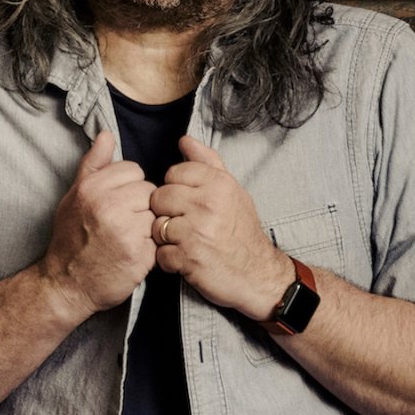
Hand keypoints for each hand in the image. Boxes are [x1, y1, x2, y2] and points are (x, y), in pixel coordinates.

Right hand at [37, 130, 156, 321]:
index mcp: (92, 188)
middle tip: (122, 224)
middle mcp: (108, 206)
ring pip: (156, 213)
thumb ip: (93, 165)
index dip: (128, 187)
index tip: (116, 204)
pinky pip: (159, 238)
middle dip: (140, 206)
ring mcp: (125, 231)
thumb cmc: (71, 239)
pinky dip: (150, 247)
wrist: (65, 285)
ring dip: (147, 226)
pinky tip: (132, 254)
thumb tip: (106, 134)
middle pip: (149, 190)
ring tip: (127, 239)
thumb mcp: (74, 196)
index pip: (133, 170)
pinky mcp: (140, 255)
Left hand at [151, 136, 290, 321]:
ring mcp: (196, 232)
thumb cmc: (241, 231)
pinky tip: (185, 259)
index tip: (189, 203)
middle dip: (167, 212)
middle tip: (184, 224)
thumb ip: (207, 162)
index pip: (174, 173)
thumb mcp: (232, 191)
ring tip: (185, 242)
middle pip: (159, 197)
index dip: (176, 189)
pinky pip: (160, 253)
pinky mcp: (188, 259)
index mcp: (219, 184)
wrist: (258, 274)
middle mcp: (208, 205)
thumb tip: (184, 140)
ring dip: (166, 238)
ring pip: (156, 225)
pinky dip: (169, 260)